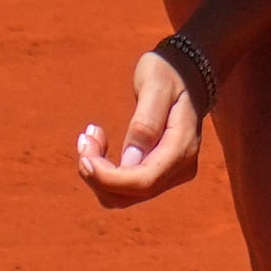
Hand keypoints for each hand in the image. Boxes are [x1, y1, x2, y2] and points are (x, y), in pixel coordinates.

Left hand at [75, 49, 204, 207]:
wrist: (187, 73)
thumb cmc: (169, 73)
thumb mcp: (155, 87)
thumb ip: (145, 123)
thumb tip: (129, 162)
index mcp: (183, 147)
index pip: (144, 181)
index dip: (108, 178)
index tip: (84, 156)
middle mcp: (181, 168)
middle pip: (131, 194)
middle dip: (98, 174)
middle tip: (85, 136)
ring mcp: (171, 174)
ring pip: (123, 197)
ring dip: (97, 174)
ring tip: (91, 135)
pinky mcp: (158, 174)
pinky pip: (124, 187)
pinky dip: (103, 173)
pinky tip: (99, 143)